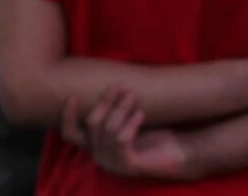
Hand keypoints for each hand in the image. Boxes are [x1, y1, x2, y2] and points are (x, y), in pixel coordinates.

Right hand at [61, 89, 195, 180]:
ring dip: (121, 109)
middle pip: (92, 124)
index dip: (68, 116)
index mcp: (97, 145)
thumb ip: (118, 105)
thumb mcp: (132, 116)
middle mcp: (100, 156)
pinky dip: (130, 124)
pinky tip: (141, 114)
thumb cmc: (156, 130)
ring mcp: (112, 163)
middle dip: (105, 102)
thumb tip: (114, 82)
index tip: (73, 95)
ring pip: (108, 130)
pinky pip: (122, 140)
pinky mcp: (127, 165)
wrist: (179, 150)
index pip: (71, 134)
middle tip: (119, 85)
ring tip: (133, 94)